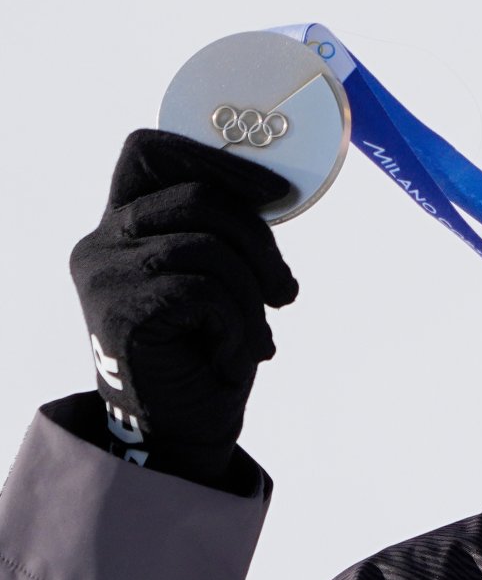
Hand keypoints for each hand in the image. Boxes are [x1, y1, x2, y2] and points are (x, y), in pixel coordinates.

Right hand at [70, 129, 297, 484]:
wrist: (184, 429)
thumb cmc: (206, 348)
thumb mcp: (217, 275)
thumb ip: (222, 231)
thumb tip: (271, 190)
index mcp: (122, 223)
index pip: (149, 151)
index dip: (216, 160)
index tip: (274, 193)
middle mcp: (100, 242)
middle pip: (196, 198)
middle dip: (259, 240)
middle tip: (284, 289)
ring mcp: (103, 277)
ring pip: (207, 248)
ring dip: (251, 294)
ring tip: (259, 333)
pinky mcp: (119, 313)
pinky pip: (203, 292)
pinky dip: (237, 324)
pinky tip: (240, 353)